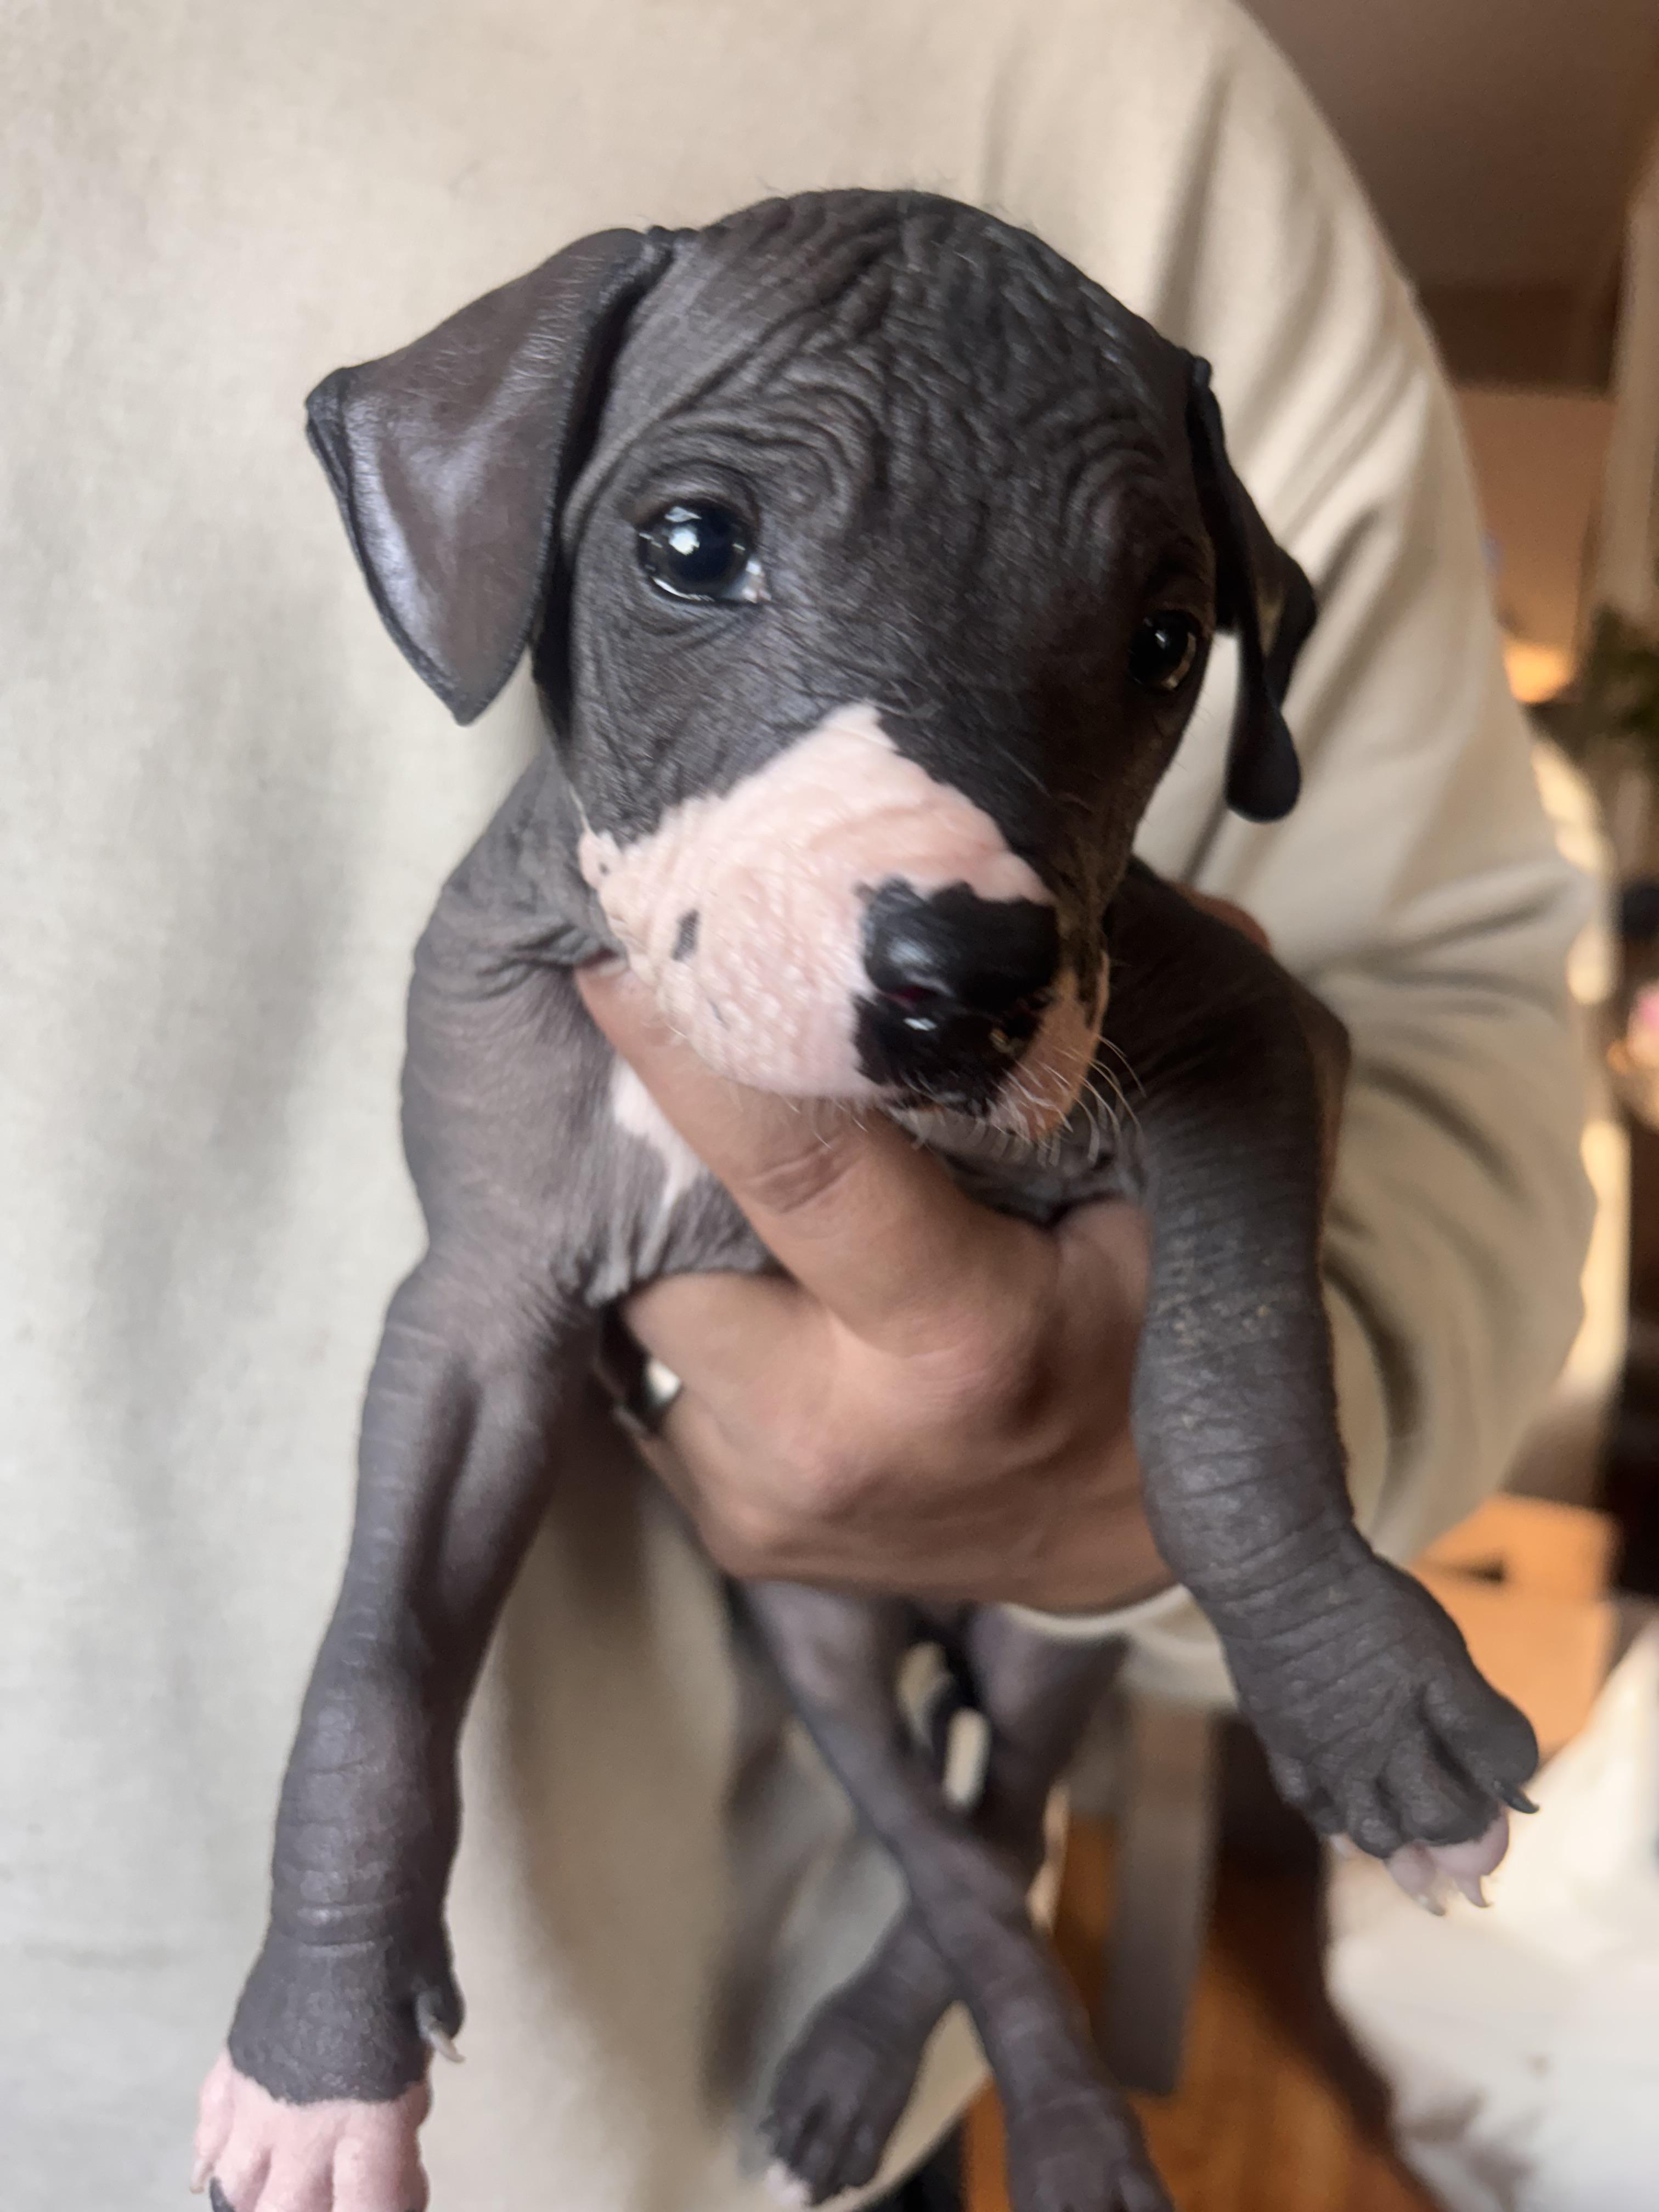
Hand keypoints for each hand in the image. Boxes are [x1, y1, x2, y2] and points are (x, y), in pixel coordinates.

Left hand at [577, 971, 1168, 1611]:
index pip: (793, 1165)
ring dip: (675, 1232)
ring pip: (642, 1307)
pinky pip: (660, 1379)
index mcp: (964, 1345)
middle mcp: (839, 1440)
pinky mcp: (737, 1534)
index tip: (623, 941)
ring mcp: (772, 1504)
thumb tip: (1077, 867)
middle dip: (657, 1145)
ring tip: (762, 1198)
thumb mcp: (1195, 1172)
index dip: (695, 1049)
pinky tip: (777, 1294)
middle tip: (695, 1057)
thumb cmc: (1170, 1324)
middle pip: (665, 1239)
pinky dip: (698, 1314)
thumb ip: (1143, 1023)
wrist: (1138, 1534)